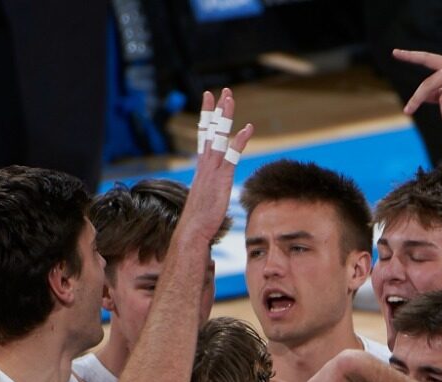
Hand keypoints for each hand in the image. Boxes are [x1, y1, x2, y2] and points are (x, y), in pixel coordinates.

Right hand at [179, 89, 254, 243]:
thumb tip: (213, 190)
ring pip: (218, 136)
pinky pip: (232, 155)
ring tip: (230, 97)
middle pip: (210, 130)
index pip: (204, 136)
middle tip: (223, 91)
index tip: (209, 100)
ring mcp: (212, 169)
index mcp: (203, 167)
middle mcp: (206, 164)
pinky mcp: (221, 178)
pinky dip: (239, 140)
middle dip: (216, 110)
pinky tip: (248, 128)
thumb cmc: (200, 219)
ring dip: (225, 116)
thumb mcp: (207, 197)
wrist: (193, 230)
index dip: (207, 117)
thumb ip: (211, 187)